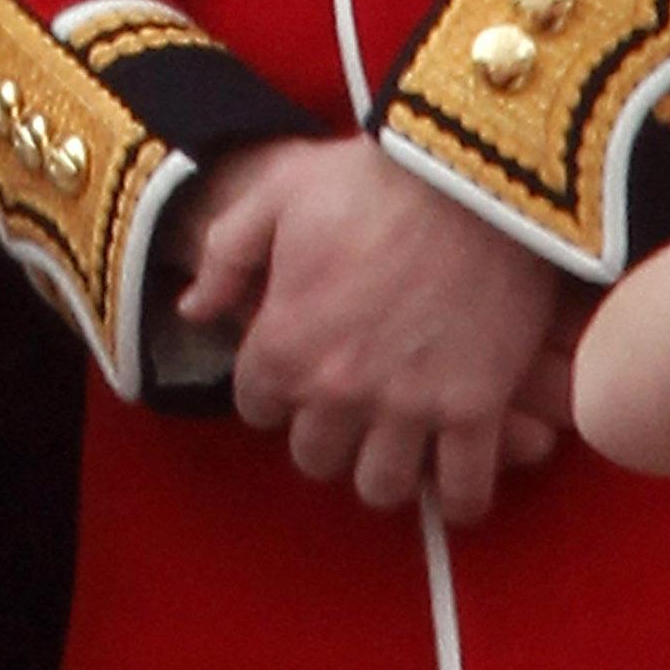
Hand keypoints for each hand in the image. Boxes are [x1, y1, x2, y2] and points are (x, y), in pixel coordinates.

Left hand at [175, 133, 566, 522]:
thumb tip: (193, 310)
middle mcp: (340, 389)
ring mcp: (411, 406)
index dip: (270, 388)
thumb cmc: (368, 179)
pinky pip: (463, 491)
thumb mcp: (276, 195)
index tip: (290, 371)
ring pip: (381, 486)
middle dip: (321, 434)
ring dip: (380, 468)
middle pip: (315, 456)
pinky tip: (453, 471)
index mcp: (286, 342)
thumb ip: (226, 256)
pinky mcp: (476, 410)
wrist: (467, 175)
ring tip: (392, 441)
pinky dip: (457, 494)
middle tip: (342, 405)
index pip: (257, 407)